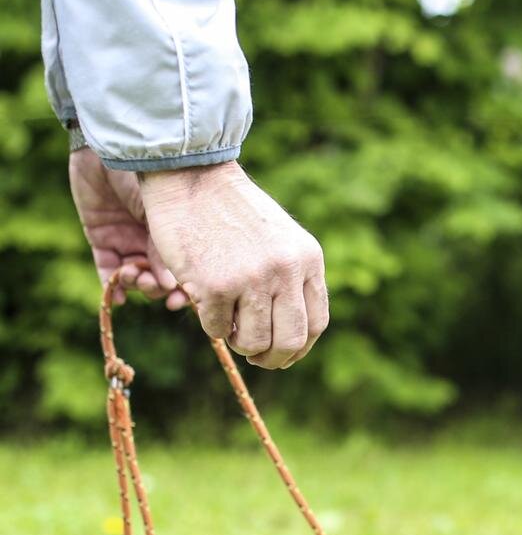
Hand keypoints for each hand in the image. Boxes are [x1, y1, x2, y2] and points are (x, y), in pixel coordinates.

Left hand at [68, 147, 187, 309]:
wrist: (110, 147)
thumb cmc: (147, 175)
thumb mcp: (162, 216)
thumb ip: (164, 251)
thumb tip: (173, 288)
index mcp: (174, 233)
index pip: (180, 271)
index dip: (181, 291)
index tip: (179, 302)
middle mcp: (152, 240)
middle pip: (157, 278)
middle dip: (155, 288)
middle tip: (150, 285)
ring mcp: (127, 239)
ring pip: (133, 277)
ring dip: (134, 284)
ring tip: (131, 274)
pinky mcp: (101, 236)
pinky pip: (107, 268)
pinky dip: (111, 285)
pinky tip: (117, 296)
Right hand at [138, 161, 328, 368]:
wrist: (192, 174)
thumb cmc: (233, 211)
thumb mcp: (281, 239)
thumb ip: (292, 279)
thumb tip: (291, 337)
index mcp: (307, 260)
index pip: (316, 324)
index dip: (300, 348)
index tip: (284, 354)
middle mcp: (285, 271)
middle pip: (290, 341)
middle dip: (274, 359)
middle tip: (258, 358)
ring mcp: (251, 279)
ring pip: (254, 341)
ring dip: (241, 343)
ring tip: (230, 326)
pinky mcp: (215, 285)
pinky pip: (217, 329)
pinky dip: (212, 325)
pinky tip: (207, 305)